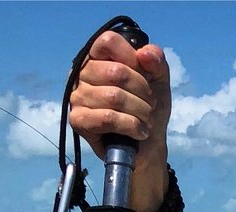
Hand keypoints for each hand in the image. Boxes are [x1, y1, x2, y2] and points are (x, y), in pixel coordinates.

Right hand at [68, 31, 171, 211]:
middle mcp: (82, 74)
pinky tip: (139, 132)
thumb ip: (156, 60)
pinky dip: (131, 126)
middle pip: (117, 72)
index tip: (145, 76)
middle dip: (143, 92)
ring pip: (115, 97)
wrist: (149, 145)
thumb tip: (144, 54)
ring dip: (140, 112)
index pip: (108, 41)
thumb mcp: (158, 80)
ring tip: (146, 121)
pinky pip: (107, 118)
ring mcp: (77, 97)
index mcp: (97, 58)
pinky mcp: (78, 120)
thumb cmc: (149, 109)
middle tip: (149, 106)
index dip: (132, 58)